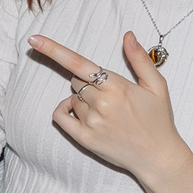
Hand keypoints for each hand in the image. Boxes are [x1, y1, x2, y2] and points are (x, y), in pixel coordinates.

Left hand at [29, 33, 191, 180]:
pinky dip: (64, 111)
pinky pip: (60, 116)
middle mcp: (101, 103)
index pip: (78, 63)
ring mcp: (90, 122)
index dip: (53, 50)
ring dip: (83, 101)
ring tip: (107, 112)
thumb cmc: (158, 119)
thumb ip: (139, 59)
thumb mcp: (157, 86)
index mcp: (117, 86)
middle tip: (111, 96)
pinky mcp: (83, 138)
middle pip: (76, 80)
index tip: (33, 39)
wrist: (158, 157)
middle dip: (88, 83)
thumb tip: (127, 35)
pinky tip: (81, 114)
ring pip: (72, 98)